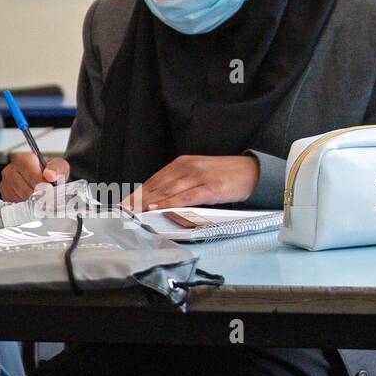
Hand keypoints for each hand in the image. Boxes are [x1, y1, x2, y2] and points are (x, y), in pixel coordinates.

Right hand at [0, 153, 69, 201]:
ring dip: (34, 202)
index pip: (30, 174)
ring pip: (21, 199)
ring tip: (43, 197)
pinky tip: (34, 200)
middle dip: (40, 195)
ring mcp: (6, 184)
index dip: (42, 184)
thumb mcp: (59, 165)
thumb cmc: (49, 171)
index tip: (50, 189)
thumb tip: (50, 175)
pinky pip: (16, 205)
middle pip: (25, 189)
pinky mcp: (5, 196)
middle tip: (51, 197)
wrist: (43, 178)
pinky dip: (27, 205)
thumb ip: (56, 168)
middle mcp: (11, 171)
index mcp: (23, 159)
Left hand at [126, 155, 259, 210]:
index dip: (138, 192)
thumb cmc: (225, 175)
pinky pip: (186, 197)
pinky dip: (171, 203)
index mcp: (183, 163)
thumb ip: (181, 184)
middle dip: (138, 199)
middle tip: (124, 211)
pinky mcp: (210, 188)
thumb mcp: (199, 174)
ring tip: (134, 212)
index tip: (124, 203)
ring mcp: (199, 177)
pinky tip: (159, 208)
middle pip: (157, 185)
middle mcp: (188, 167)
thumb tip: (161, 198)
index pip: (154, 179)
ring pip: (168, 191)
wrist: (252, 171)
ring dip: (149, 202)